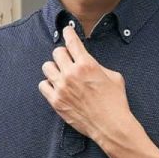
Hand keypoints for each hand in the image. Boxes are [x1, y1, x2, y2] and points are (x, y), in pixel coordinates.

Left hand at [39, 21, 133, 146]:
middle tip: (68, 61)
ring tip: (61, 75)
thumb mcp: (113, 76)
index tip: (66, 31)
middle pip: (57, 52)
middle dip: (63, 54)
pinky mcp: (56, 101)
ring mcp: (62, 88)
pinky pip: (43, 85)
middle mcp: (71, 73)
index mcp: (86, 64)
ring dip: (54, 69)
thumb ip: (97, 66)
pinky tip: (56, 87)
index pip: (71, 41)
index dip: (68, 33)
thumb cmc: (115, 102)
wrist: (111, 126)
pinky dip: (48, 85)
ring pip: (47, 67)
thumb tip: (87, 63)